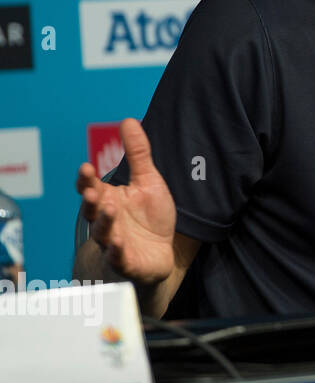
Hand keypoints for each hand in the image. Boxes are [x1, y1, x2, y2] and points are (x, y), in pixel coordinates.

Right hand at [75, 118, 176, 285]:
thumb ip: (138, 154)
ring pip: (103, 233)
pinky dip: (117, 252)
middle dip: (90, 200)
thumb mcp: (148, 181)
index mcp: (108, 200)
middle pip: (92, 210)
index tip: (86, 166)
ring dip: (105, 222)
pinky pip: (118, 259)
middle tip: (93, 191)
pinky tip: (119, 244)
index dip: (86, 179)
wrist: (160, 254)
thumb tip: (128, 120)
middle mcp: (106, 221)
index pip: (91, 188)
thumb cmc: (149, 217)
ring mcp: (113, 243)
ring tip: (110, 209)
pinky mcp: (126, 263)